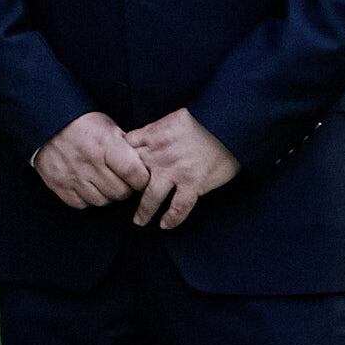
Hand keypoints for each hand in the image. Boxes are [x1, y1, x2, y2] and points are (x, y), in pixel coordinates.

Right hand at [35, 111, 150, 209]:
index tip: (140, 177)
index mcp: (105, 144)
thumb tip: (147, 167)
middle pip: (120, 192)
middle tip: (121, 179)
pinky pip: (81, 204)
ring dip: (106, 195)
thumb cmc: (83, 124)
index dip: (142, 180)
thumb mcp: (109, 127)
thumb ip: (128, 148)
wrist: (45, 122)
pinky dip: (86, 198)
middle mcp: (89, 162)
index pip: (135, 174)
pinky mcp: (58, 185)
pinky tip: (86, 185)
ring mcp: (72, 176)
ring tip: (102, 181)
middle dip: (125, 188)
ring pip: (102, 201)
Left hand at [126, 109, 240, 229]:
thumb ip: (153, 132)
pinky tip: (165, 225)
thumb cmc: (202, 120)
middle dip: (126, 189)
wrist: (229, 126)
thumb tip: (140, 142)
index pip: (123, 151)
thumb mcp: (170, 119)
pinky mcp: (193, 183)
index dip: (117, 161)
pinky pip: (178, 206)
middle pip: (132, 176)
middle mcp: (158, 155)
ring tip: (139, 221)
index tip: (115, 172)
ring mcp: (175, 171)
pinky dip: (172, 218)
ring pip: (150, 196)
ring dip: (144, 211)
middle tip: (123, 200)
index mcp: (151, 136)